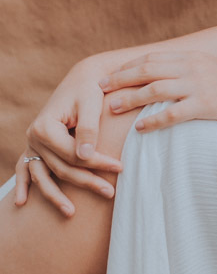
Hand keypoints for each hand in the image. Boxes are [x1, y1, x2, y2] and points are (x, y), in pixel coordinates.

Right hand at [16, 57, 124, 215]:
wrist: (83, 78)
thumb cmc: (90, 89)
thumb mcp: (91, 104)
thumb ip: (89, 130)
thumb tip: (86, 158)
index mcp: (46, 126)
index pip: (72, 154)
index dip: (97, 163)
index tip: (121, 168)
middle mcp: (34, 136)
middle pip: (61, 168)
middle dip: (86, 181)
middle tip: (110, 192)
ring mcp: (33, 143)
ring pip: (44, 175)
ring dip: (55, 195)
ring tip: (71, 213)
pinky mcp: (36, 146)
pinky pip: (26, 169)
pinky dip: (23, 185)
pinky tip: (21, 203)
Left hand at [100, 52, 216, 132]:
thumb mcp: (209, 69)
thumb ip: (186, 69)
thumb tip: (159, 76)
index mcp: (192, 57)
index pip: (152, 58)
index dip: (127, 66)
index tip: (108, 76)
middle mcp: (193, 67)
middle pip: (148, 69)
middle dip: (120, 79)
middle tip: (99, 89)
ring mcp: (200, 84)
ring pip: (155, 89)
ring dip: (130, 98)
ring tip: (111, 108)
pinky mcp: (207, 104)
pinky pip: (174, 113)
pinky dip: (154, 120)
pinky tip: (140, 129)